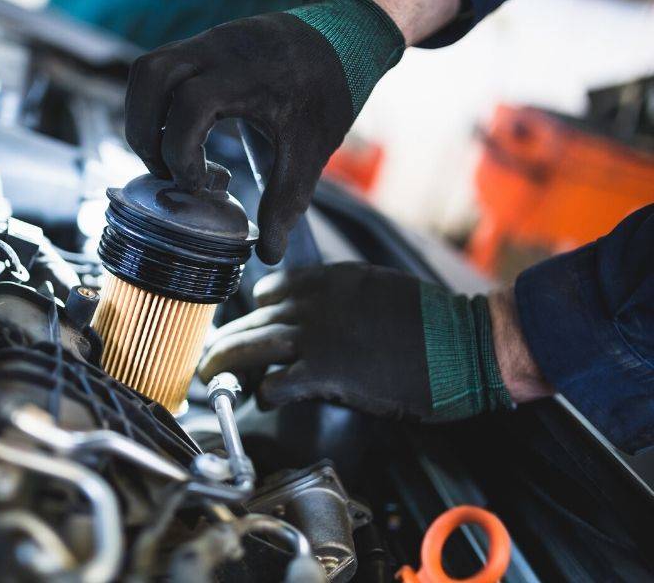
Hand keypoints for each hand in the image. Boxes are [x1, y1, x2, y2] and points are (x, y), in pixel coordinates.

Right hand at [124, 0, 404, 263]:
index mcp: (246, 75)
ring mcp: (206, 42)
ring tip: (166, 154)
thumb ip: (286, 202)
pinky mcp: (201, 45)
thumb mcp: (311, 151)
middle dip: (145, 133)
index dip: (182, 151)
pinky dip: (155, 104)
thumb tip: (268, 253)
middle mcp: (218, 50)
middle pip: (150, 78)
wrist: (344, 38)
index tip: (200, 184)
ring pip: (146, 71)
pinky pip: (158, 69)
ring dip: (142, 117)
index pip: (190, 104)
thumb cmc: (327, 92)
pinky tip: (180, 132)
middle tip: (168, 171)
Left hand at [198, 263, 535, 421]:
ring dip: (225, 363)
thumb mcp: (381, 291)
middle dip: (227, 340)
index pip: (271, 290)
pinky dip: (264, 392)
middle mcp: (315, 302)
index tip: (247, 327)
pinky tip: (262, 399)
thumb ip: (344, 299)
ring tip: (210, 377)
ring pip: (251, 346)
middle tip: (210, 357)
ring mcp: (317, 336)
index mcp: (330, 279)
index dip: (255, 313)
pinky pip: (277, 383)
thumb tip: (321, 318)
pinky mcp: (326, 372)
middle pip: (253, 320)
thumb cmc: (434, 323)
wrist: (467, 344)